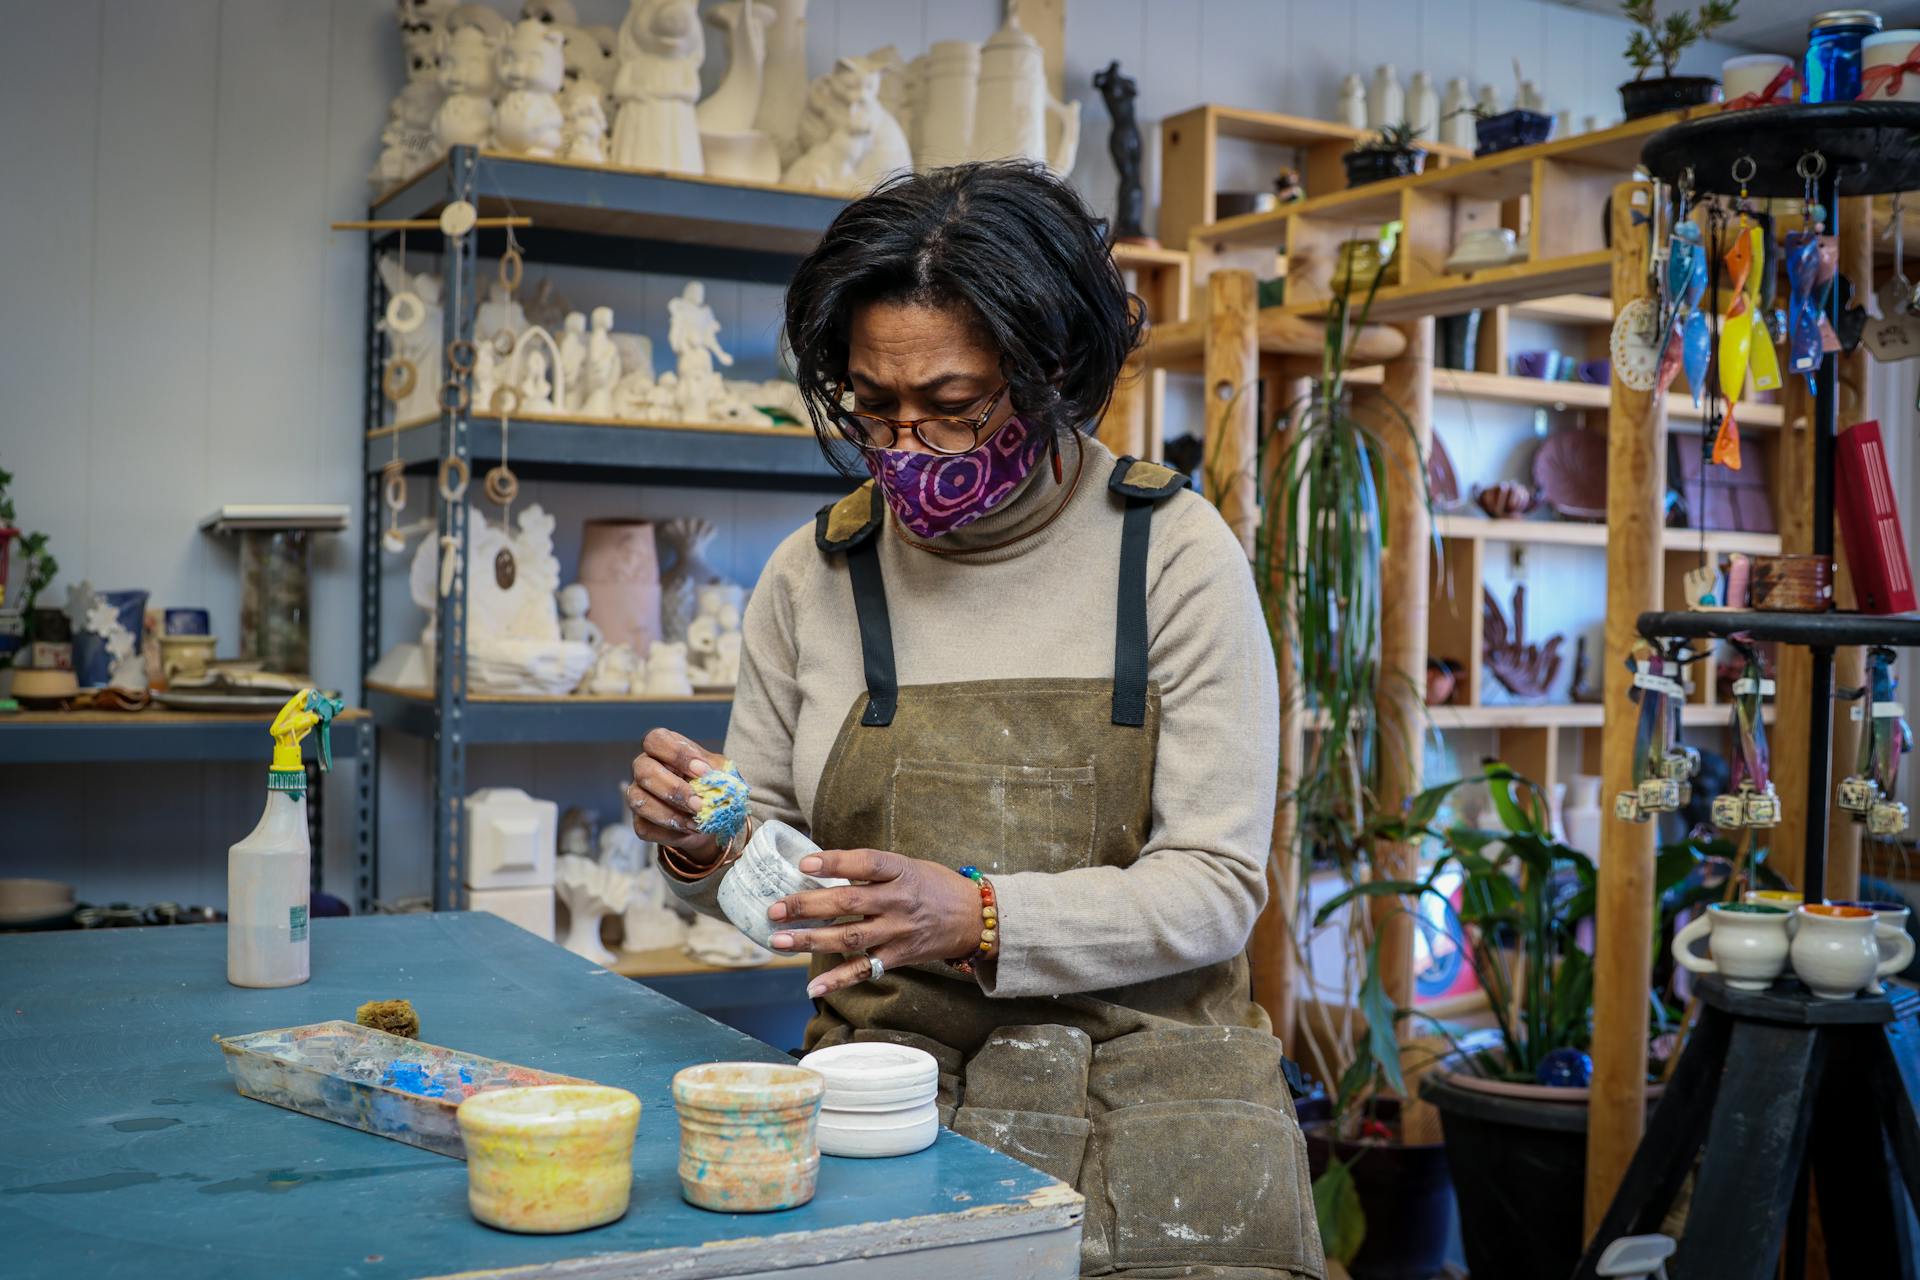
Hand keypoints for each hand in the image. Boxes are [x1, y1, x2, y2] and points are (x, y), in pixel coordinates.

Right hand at [627, 727, 722, 864]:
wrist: (712, 818)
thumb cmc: (712, 785)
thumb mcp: (721, 772)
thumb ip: (717, 769)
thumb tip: (711, 774)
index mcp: (663, 749)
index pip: (656, 740)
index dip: (677, 754)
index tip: (703, 771)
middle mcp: (644, 768)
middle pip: (643, 770)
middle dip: (673, 790)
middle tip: (699, 804)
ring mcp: (638, 794)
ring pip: (639, 800)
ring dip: (670, 814)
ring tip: (697, 822)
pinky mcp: (639, 821)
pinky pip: (645, 826)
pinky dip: (670, 832)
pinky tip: (689, 830)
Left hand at [767, 849, 985, 997]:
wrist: (975, 918)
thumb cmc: (935, 886)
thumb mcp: (909, 866)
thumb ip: (871, 869)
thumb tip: (822, 869)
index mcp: (901, 871)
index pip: (865, 862)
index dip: (834, 862)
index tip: (803, 864)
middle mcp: (899, 901)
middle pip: (848, 901)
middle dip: (807, 906)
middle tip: (774, 909)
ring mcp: (898, 931)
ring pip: (850, 937)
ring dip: (811, 940)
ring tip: (779, 941)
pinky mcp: (900, 956)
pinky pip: (865, 969)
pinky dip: (838, 979)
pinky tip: (813, 987)